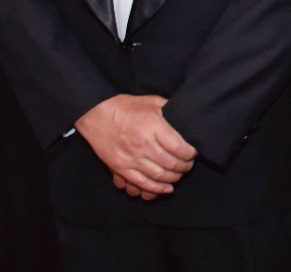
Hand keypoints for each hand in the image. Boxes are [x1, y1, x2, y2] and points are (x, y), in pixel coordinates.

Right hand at [75, 94, 196, 198]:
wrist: (96, 115)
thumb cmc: (126, 107)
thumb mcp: (152, 101)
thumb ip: (170, 109)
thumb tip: (186, 117)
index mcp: (152, 126)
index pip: (179, 147)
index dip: (191, 153)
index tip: (194, 153)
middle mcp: (143, 144)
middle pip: (171, 163)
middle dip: (185, 167)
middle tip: (189, 165)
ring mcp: (131, 158)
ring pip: (159, 176)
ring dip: (174, 178)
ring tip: (179, 174)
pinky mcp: (121, 168)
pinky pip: (141, 183)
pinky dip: (156, 189)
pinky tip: (166, 189)